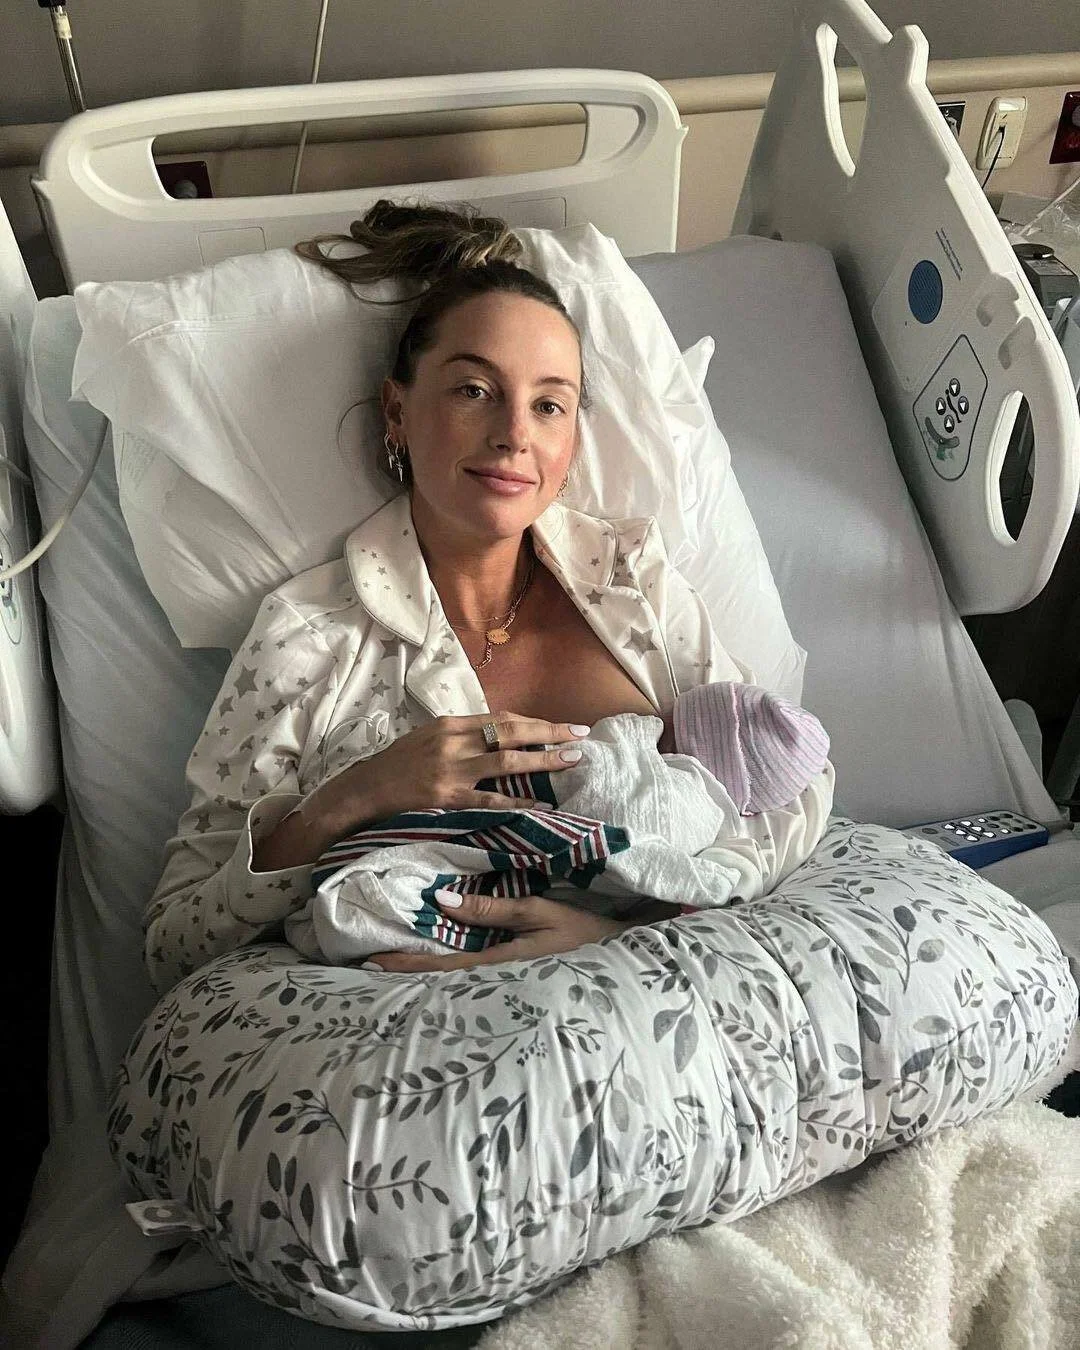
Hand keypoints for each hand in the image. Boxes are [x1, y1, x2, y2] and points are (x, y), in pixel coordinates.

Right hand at [314, 712, 591, 837]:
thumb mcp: (428, 740)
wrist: (363, 791)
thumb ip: (461, 737)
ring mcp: (451, 769)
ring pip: (507, 761)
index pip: (501, 719)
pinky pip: (490, 799)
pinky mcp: (447, 797)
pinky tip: (539, 804)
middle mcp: (453, 741)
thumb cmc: (397, 767)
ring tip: (572, 762)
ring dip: (544, 761)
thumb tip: (498, 737)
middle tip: (581, 736)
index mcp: (449, 724)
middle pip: (510, 732)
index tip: (562, 726)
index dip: (534, 722)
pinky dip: (517, 801)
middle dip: (549, 733)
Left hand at [365, 891, 627, 971]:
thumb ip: (492, 909)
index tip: (370, 963)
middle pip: (440, 972)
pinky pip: (472, 959)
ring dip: (422, 961)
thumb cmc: (585, 933)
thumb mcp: (540, 914)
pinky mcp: (514, 961)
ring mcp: (505, 969)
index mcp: (499, 963)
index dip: (404, 965)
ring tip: (388, 952)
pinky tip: (435, 944)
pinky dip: (447, 953)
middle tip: (364, 960)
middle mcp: (496, 972)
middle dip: (404, 967)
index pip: (440, 968)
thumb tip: (442, 900)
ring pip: (453, 968)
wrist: (625, 952)